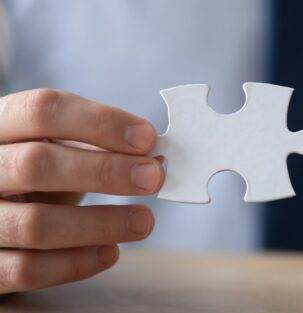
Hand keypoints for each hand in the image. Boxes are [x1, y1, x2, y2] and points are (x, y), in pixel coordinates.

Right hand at [0, 89, 163, 292]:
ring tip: (143, 221)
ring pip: (34, 224)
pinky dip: (75, 263)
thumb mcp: (56, 148)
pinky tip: (110, 252)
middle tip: (153, 178)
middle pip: (36, 163)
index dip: (100, 122)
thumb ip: (98, 146)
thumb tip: (154, 157)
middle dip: (104, 171)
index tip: (147, 137)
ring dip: (99, 224)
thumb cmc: (34, 175)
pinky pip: (26, 268)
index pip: (43, 110)